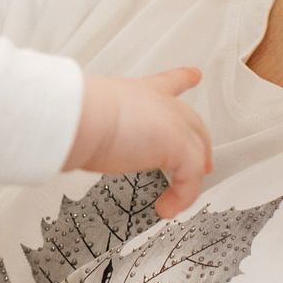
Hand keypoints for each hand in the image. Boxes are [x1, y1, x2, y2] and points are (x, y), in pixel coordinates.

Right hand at [69, 69, 211, 216]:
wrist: (80, 117)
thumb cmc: (78, 114)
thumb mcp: (95, 115)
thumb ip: (103, 127)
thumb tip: (88, 144)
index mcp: (141, 92)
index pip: (168, 83)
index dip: (183, 79)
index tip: (194, 75)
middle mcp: (162, 105)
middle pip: (192, 122)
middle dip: (200, 142)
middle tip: (204, 163)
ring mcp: (175, 125)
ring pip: (197, 152)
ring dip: (189, 179)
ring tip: (179, 197)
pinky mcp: (181, 147)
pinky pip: (191, 177)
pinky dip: (181, 196)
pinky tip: (166, 207)